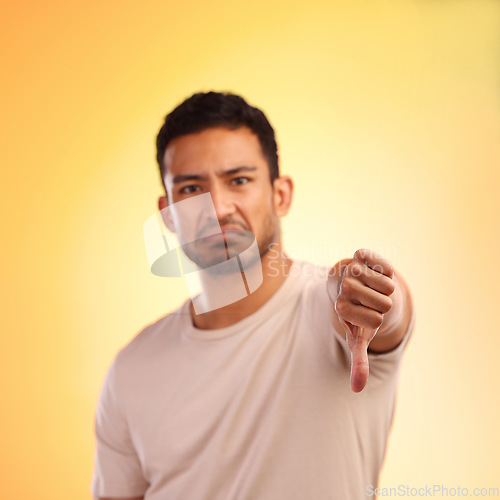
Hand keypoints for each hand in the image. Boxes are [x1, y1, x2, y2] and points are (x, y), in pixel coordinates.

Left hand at [330, 249, 395, 392]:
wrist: (350, 284)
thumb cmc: (357, 314)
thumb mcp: (358, 337)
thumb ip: (358, 361)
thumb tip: (357, 389)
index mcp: (342, 309)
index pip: (376, 321)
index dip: (378, 319)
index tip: (366, 315)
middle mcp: (344, 289)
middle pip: (384, 303)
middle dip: (384, 305)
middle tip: (372, 301)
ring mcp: (351, 270)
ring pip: (388, 285)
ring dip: (387, 289)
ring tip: (374, 288)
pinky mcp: (360, 255)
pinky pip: (385, 264)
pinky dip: (386, 269)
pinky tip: (375, 271)